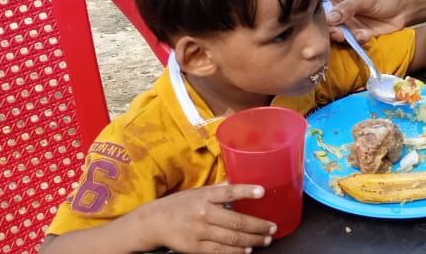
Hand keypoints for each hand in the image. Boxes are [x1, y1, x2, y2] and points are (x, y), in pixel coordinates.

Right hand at [129, 184, 275, 253]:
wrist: (153, 223)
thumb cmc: (180, 204)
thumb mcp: (198, 192)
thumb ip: (219, 190)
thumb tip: (241, 179)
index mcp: (205, 196)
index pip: (228, 192)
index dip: (246, 191)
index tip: (262, 191)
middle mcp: (203, 213)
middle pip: (236, 221)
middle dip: (258, 226)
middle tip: (272, 228)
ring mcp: (199, 232)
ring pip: (232, 238)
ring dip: (252, 240)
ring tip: (265, 239)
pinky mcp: (195, 248)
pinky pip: (220, 251)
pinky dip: (236, 252)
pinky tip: (247, 250)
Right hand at [324, 0, 410, 42]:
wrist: (404, 9)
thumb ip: (346, 8)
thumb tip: (328, 19)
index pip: (320, 4)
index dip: (316, 13)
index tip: (315, 21)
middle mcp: (339, 11)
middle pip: (326, 22)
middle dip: (328, 29)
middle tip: (334, 32)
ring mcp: (348, 24)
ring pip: (337, 33)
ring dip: (340, 36)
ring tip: (344, 36)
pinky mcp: (357, 35)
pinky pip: (352, 40)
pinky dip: (356, 40)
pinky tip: (364, 35)